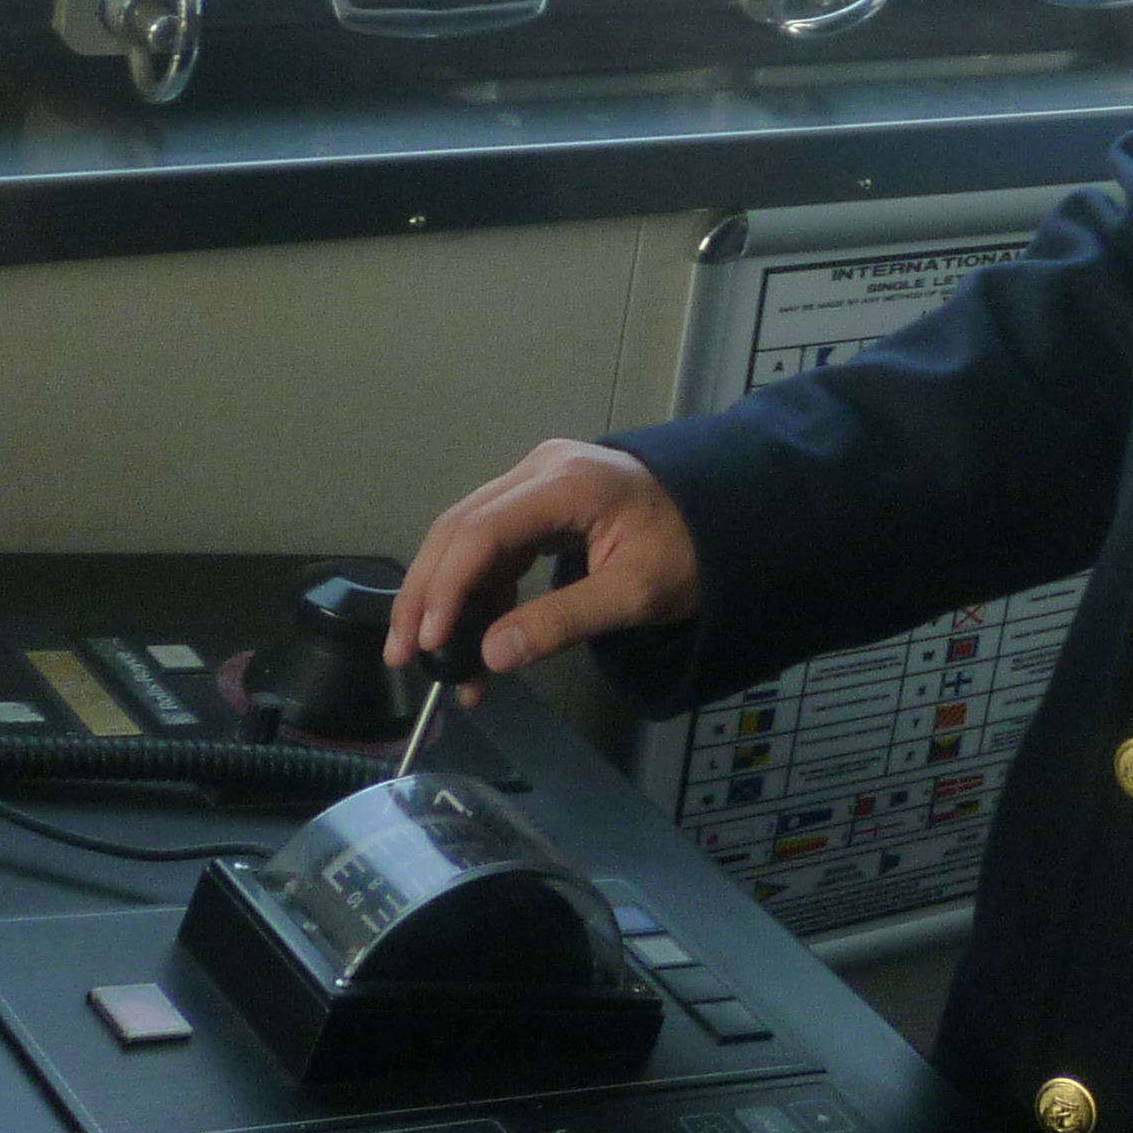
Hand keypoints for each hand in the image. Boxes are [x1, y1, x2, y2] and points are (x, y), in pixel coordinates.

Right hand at [384, 439, 703, 697]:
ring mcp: (537, 483)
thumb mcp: (635, 593)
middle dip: (427, 595)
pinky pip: (493, 546)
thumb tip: (491, 655)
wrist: (730, 518)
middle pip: (459, 529)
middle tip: (402, 657)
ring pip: (467, 538)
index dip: (447, 588)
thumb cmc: (691, 552)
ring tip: (436, 663)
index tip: (427, 642)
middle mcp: (539, 470)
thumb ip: (563, 621)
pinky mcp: (540, 504)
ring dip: (447, 598)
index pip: (482, 531)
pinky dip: (478, 593)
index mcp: (565, 482)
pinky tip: (473, 639)